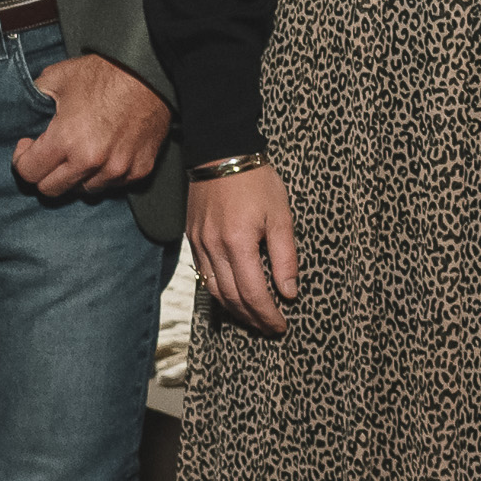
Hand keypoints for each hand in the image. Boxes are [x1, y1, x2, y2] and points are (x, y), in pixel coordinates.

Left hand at [11, 51, 171, 198]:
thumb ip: (33, 100)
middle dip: (44, 172)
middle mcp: (92, 161)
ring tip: (78, 150)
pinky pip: (112, 184)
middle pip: (52, 190)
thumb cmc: (105, 72)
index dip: (22, 159)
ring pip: (84, 189)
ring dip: (76, 175)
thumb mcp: (57, 77)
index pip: (29, 173)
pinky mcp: (140, 170)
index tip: (28, 146)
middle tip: (49, 152)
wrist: (151, 71)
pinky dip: (104, 173)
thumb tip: (23, 113)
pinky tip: (103, 152)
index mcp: (67, 140)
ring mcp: (118, 169)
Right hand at [188, 165, 298, 335]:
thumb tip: (288, 292)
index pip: (253, 293)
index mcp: (239, 243)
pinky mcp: (193, 238)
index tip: (280, 326)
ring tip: (252, 317)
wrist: (221, 153)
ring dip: (234, 309)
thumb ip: (285, 257)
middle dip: (252, 318)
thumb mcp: (281, 216)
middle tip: (269, 328)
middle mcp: (214, 248)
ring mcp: (200, 244)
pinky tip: (233, 295)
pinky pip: (204, 274)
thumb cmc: (256, 181)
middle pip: (231, 298)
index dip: (267, 314)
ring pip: (214, 290)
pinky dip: (219, 291)